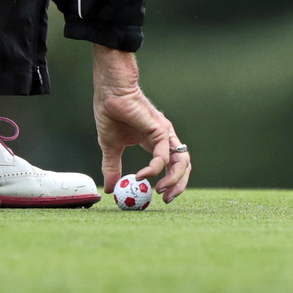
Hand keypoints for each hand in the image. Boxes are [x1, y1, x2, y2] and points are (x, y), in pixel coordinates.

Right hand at [92, 45, 190, 202]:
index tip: (159, 197)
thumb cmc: (110, 113)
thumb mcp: (109, 147)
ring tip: (160, 191)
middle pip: (183, 165)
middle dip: (179, 185)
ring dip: (174, 179)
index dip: (170, 181)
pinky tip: (141, 176)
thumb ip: (112, 168)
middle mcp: (165, 138)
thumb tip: (110, 189)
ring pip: (181, 161)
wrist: (109, 92)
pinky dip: (153, 169)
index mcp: (155, 141)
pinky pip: (162, 156)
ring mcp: (164, 133)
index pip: (172, 165)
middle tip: (167, 200)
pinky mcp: (160, 130)